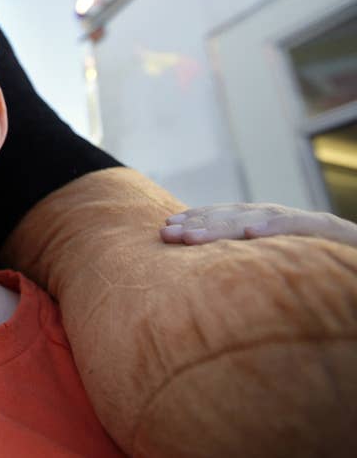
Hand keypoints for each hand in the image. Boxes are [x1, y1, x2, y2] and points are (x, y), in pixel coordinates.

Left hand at [161, 203, 356, 246]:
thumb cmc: (318, 260)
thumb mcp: (277, 257)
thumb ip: (248, 257)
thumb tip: (210, 271)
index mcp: (262, 222)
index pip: (221, 217)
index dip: (194, 219)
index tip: (165, 225)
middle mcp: (274, 216)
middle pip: (228, 218)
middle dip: (195, 224)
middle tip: (165, 233)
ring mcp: (296, 220)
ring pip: (253, 221)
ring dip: (219, 226)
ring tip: (192, 236)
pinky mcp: (323, 228)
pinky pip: (294, 227)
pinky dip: (272, 228)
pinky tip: (250, 233)